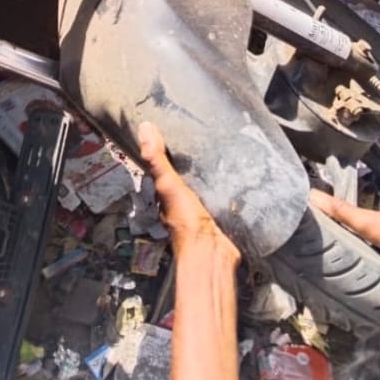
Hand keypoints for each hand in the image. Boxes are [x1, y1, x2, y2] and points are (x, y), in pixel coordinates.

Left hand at [139, 122, 239, 263]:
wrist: (212, 253)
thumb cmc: (186, 220)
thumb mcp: (169, 185)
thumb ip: (157, 160)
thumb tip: (144, 126)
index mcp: (166, 195)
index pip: (163, 167)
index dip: (166, 150)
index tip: (173, 127)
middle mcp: (181, 201)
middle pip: (183, 176)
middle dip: (190, 159)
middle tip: (201, 135)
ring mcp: (202, 209)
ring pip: (202, 185)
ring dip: (209, 172)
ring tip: (222, 148)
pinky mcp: (220, 215)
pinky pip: (221, 194)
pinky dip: (225, 184)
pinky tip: (235, 174)